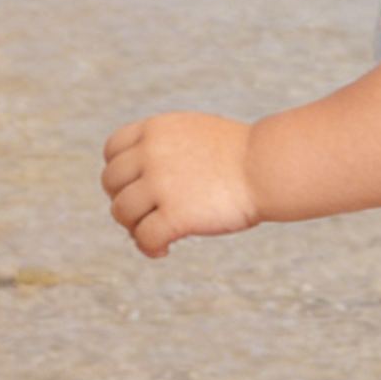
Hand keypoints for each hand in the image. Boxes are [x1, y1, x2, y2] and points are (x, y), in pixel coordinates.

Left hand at [100, 111, 259, 257]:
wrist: (269, 167)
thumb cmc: (242, 155)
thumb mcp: (197, 135)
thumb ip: (167, 149)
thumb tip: (141, 184)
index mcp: (157, 129)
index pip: (112, 150)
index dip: (119, 172)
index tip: (136, 187)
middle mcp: (151, 153)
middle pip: (111, 182)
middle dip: (125, 200)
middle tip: (147, 214)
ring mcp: (161, 184)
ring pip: (122, 212)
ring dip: (134, 227)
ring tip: (157, 234)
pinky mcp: (174, 214)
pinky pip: (144, 238)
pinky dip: (149, 248)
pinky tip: (165, 250)